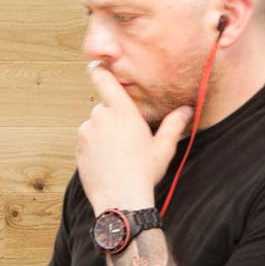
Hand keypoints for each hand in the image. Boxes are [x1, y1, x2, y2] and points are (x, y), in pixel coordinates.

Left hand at [75, 63, 191, 216]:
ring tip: (119, 154)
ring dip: (104, 133)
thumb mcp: (163, 148)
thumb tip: (186, 111)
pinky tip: (108, 162)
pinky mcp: (78, 149)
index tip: (98, 64)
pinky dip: (95, 147)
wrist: (121, 200)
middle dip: (114, 117)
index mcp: (122, 111)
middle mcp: (100, 117)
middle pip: (105, 107)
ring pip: (95, 125)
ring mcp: (86, 133)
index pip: (103, 79)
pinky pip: (87, 141)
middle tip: (129, 137)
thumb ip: (174, 124)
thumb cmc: (144, 173)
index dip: (99, 69)